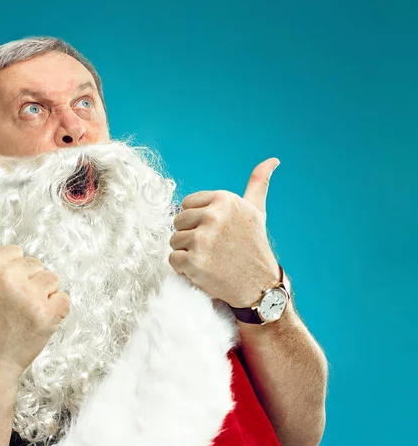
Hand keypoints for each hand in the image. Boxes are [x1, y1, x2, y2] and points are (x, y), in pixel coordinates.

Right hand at [0, 242, 70, 374]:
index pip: (17, 253)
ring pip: (52, 280)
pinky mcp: (47, 314)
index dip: (12, 273)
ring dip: (43, 297)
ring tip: (23, 315)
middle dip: (27, 285)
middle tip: (10, 308)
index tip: (0, 294)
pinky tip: (37, 322)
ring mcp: (28, 296)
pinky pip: (65, 299)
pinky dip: (57, 311)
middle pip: (36, 265)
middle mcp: (7, 277)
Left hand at [168, 158, 280, 307]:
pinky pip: (172, 259)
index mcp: (224, 199)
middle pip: (178, 222)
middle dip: (191, 236)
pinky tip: (204, 270)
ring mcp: (202, 239)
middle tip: (214, 248)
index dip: (198, 221)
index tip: (217, 232)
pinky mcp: (193, 261)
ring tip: (210, 259)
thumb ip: (258, 183)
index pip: (187, 204)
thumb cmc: (254, 246)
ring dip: (187, 253)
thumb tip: (272, 160)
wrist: (259, 286)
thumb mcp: (257, 211)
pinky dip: (184, 268)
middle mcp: (213, 216)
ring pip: (173, 240)